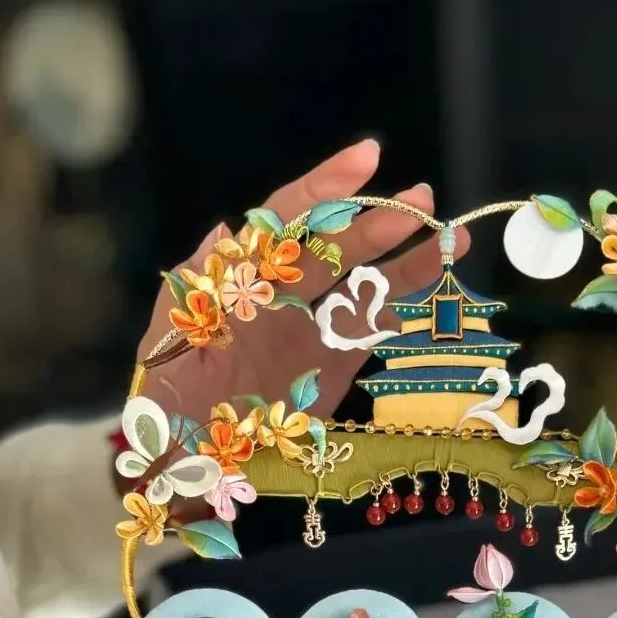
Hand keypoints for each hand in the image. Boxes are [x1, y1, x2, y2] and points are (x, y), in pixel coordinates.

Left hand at [137, 138, 468, 424]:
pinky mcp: (335, 365)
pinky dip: (406, 303)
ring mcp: (313, 327)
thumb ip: (199, 281)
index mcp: (245, 274)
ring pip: (366, 283)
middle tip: (420, 201)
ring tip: (450, 235)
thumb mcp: (169, 332)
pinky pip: (375, 327)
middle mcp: (285, 292)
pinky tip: (439, 279)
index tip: (367, 159)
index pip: (288, 216)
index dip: (326, 187)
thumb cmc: (166, 393)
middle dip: (377, 220)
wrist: (185, 457)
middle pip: (337, 246)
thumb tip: (230, 230)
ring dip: (406, 258)